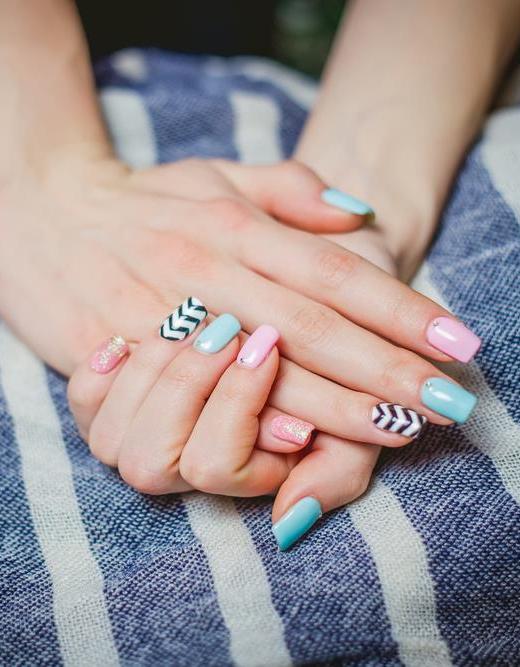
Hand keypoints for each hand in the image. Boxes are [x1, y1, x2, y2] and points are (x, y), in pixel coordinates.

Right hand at [1, 154, 478, 456]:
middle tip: (449, 399)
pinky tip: (298, 442)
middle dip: (387, 369)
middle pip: (312, 327)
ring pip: (259, 370)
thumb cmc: (143, 200)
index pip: (334, 272)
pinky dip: (245, 420)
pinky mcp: (118, 354)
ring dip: (335, 404)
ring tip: (399, 427)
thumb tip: (360, 215)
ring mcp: (159, 315)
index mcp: (233, 226)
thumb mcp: (214, 174)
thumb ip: (290, 189)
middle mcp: (203, 271)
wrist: (43, 212)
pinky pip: (189, 399)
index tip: (454, 340)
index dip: (399, 308)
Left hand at [67, 318, 379, 550]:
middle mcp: (188, 463)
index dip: (234, 408)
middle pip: (150, 460)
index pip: (214, 467)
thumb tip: (290, 518)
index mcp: (246, 473)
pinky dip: (100, 371)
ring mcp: (145, 435)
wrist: (305, 307)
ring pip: (113, 436)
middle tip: (225, 330)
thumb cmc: (336, 363)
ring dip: (151, 371)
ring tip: (191, 320)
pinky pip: (83, 401)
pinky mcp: (114, 402)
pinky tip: (133, 338)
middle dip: (186, 387)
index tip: (267, 347)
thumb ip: (338, 470)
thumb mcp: (358, 413)